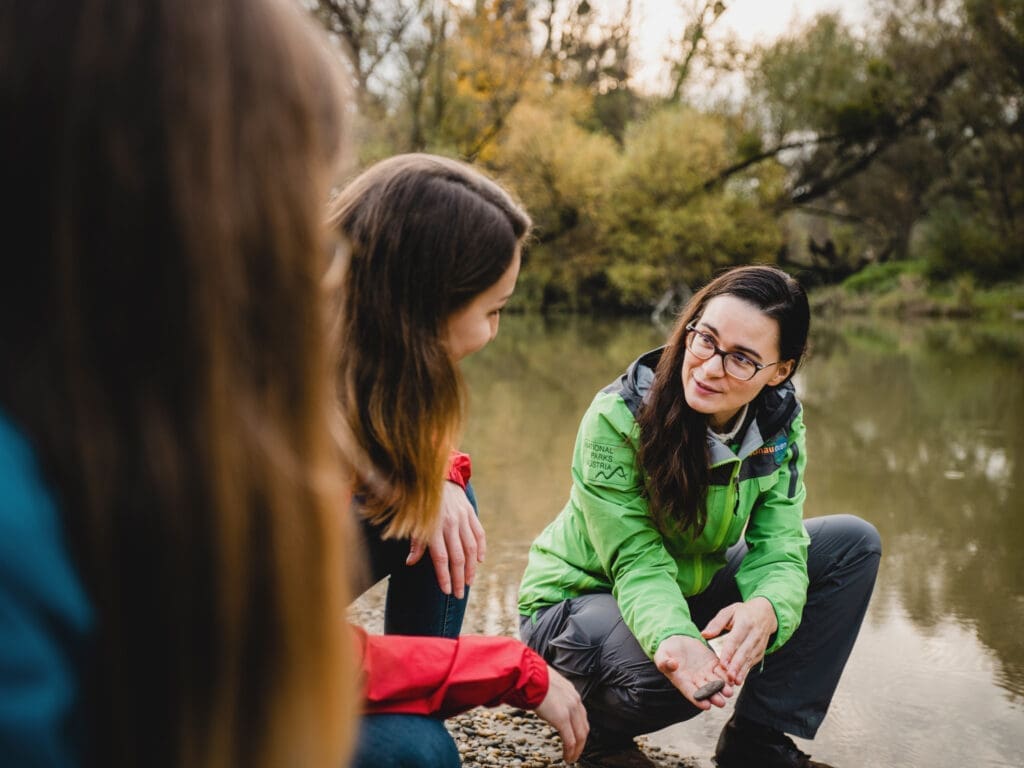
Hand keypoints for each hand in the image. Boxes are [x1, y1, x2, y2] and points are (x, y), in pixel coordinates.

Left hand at [406, 481, 485, 598]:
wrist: (437, 478)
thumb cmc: (422, 505)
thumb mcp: (415, 522)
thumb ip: (416, 543)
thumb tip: (410, 563)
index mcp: (434, 528)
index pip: (441, 558)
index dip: (444, 576)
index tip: (446, 591)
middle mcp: (450, 524)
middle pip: (458, 557)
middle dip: (459, 578)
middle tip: (459, 594)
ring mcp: (463, 519)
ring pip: (471, 548)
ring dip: (471, 568)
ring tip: (469, 582)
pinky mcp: (471, 514)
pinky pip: (479, 534)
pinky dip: (481, 548)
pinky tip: (479, 561)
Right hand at [534, 666, 588, 762]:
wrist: (529, 674)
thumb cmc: (533, 677)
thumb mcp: (548, 684)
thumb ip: (552, 694)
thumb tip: (544, 700)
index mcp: (571, 692)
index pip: (581, 714)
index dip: (579, 727)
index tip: (576, 736)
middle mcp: (575, 700)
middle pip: (584, 726)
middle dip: (581, 741)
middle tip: (576, 751)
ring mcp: (570, 710)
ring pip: (580, 735)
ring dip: (577, 749)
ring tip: (572, 758)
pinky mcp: (562, 719)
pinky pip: (570, 740)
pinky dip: (570, 751)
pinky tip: (567, 758)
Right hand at [654, 634, 732, 709]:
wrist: (676, 641)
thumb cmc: (666, 651)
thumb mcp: (661, 655)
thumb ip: (664, 662)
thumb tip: (672, 664)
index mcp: (682, 681)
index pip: (691, 692)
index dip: (698, 699)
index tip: (706, 706)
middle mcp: (695, 680)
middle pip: (706, 691)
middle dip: (714, 696)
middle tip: (721, 702)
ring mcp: (705, 672)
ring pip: (715, 682)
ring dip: (722, 688)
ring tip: (729, 692)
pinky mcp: (712, 663)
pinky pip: (721, 670)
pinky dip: (726, 674)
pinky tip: (732, 678)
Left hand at [701, 597, 777, 684]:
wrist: (765, 613)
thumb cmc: (743, 612)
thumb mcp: (729, 611)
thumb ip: (716, 623)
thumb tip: (704, 634)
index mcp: (745, 623)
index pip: (735, 640)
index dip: (729, 653)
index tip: (722, 664)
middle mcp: (754, 634)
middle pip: (744, 652)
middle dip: (736, 666)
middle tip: (728, 677)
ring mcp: (759, 644)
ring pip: (750, 659)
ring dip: (742, 671)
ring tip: (734, 681)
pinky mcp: (761, 651)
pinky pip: (753, 662)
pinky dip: (746, 671)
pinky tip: (739, 679)